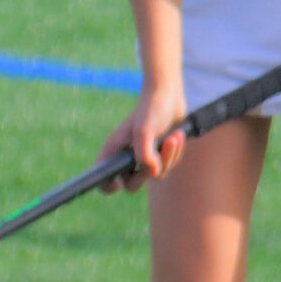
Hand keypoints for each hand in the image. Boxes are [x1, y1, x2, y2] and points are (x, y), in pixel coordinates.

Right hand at [100, 77, 187, 192]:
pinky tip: (176, 136)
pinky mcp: (158, 156)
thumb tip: (153, 173)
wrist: (168, 95)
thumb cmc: (151, 109)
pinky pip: (167, 167)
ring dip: (168, 157)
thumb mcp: (144, 130)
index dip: (109, 186)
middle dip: (148, 170)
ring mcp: (142, 158)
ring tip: (173, 137)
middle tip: (158, 151)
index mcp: (113, 151)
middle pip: (133, 184)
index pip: (104, 181)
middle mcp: (125, 157)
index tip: (121, 179)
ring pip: (154, 175)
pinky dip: (175, 153)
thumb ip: (145, 154)